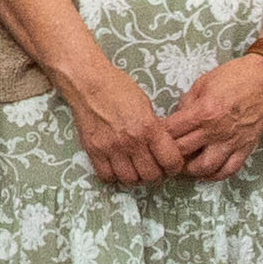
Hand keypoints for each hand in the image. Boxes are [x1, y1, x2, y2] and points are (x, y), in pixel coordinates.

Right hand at [54, 58, 184, 186]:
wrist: (88, 83)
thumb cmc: (119, 89)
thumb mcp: (146, 105)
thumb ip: (155, 129)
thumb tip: (162, 148)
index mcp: (148, 127)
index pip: (170, 161)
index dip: (174, 167)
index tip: (171, 165)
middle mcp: (131, 141)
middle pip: (151, 176)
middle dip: (156, 175)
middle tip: (153, 167)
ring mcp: (110, 148)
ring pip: (130, 180)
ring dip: (136, 177)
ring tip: (135, 168)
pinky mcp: (93, 151)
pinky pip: (107, 176)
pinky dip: (114, 175)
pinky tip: (117, 166)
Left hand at [160, 53, 262, 179]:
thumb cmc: (236, 76)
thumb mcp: (203, 83)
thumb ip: (187, 103)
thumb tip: (176, 119)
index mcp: (203, 112)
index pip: (171, 132)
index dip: (157, 136)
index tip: (151, 137)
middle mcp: (216, 131)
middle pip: (183, 152)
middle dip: (167, 155)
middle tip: (160, 154)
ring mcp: (232, 142)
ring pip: (204, 168)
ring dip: (189, 170)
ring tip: (181, 166)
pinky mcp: (246, 148)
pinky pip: (228, 170)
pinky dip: (214, 175)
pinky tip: (205, 172)